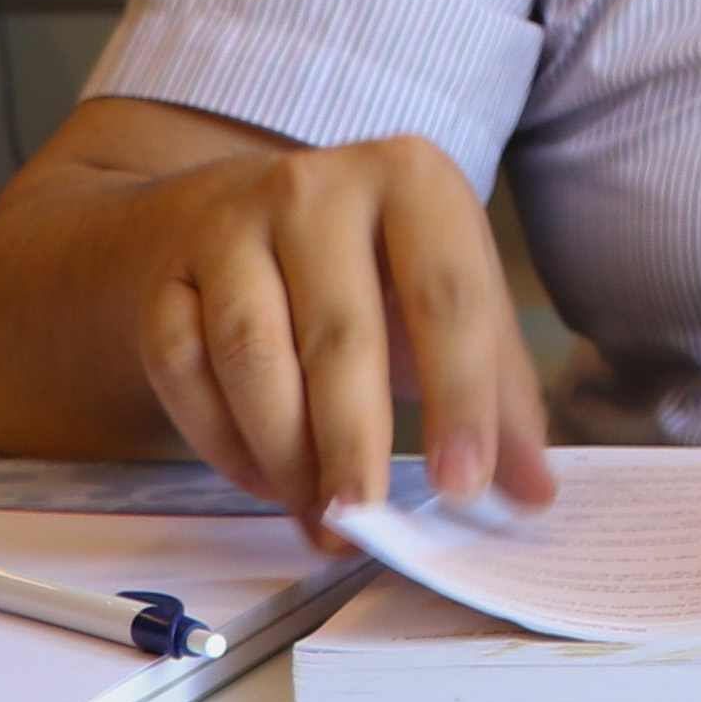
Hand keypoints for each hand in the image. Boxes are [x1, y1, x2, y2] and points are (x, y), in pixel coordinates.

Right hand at [121, 133, 554, 543]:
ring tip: (323, 514)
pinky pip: (185, 373)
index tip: (464, 485)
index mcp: (414, 180)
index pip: (447, 298)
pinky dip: (224, 442)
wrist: (261, 214)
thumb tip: (532, 490)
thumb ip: (498, 390)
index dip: (459, 398)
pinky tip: (268, 482)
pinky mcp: (168, 281)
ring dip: (286, 453)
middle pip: (340, 334)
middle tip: (368, 521)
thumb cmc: (381, 268)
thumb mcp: (453, 299)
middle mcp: (318, 190)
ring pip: (252, 356)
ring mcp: (231, 230)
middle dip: (355, 443)